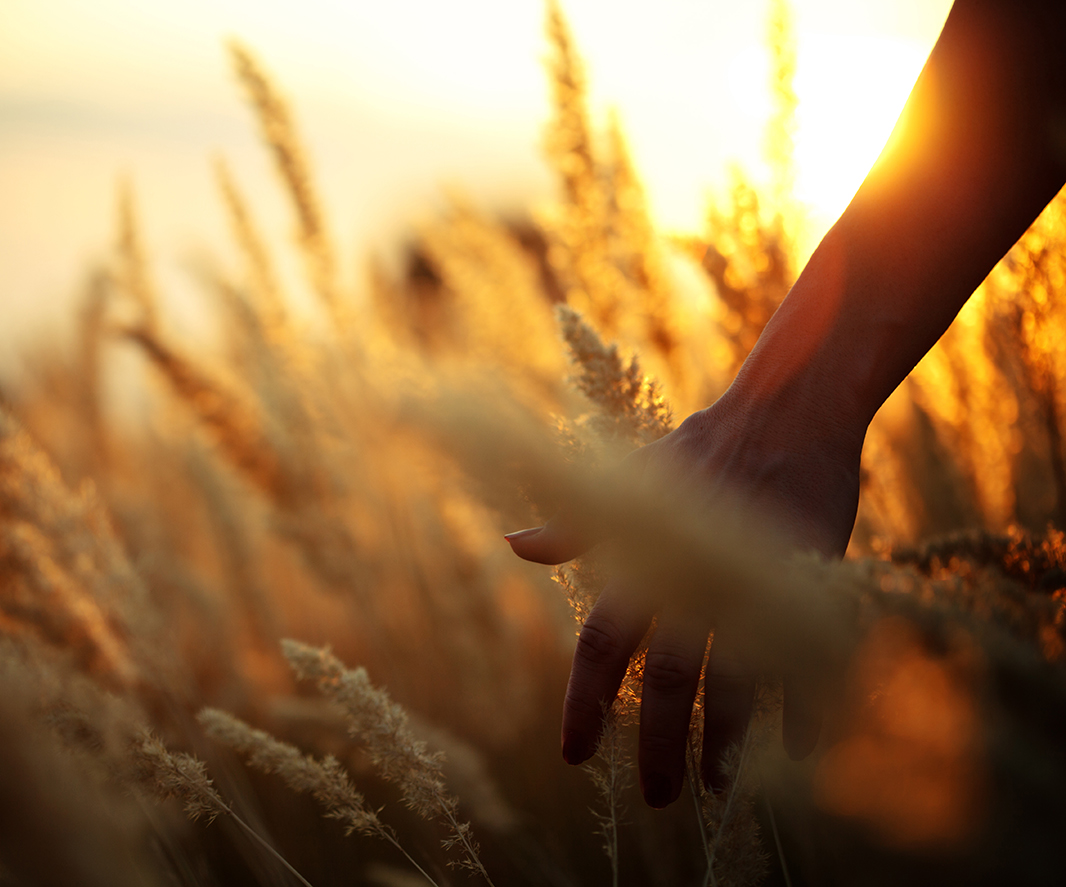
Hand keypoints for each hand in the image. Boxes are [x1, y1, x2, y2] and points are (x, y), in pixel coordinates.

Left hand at [507, 395, 862, 806]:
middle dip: (660, 742)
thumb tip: (512, 543)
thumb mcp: (630, 484)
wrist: (787, 409)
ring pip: (736, 676)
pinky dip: (802, 704)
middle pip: (670, 676)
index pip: (603, 643)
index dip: (587, 701)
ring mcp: (753, 579)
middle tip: (657, 798)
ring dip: (726, 738)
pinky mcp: (809, 577)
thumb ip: (576, 528)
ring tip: (717, 787)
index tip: (574, 754)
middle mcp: (693, 576)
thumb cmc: (700, 450)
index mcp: (645, 558)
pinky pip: (805, 654)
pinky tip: (798, 748)